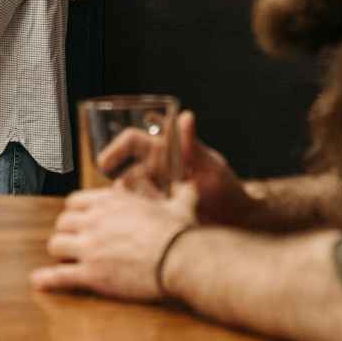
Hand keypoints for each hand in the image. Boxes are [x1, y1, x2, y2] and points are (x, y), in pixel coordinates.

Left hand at [29, 185, 196, 300]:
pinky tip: (39, 281)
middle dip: (66, 233)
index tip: (80, 221)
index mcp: (111, 202)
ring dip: (60, 252)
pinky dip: (48, 279)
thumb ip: (180, 193)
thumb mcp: (181, 205)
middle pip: (62, 223)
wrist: (182, 259)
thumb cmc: (183, 233)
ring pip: (55, 245)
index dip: (76, 213)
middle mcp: (95, 221)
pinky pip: (60, 276)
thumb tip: (190, 185)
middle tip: (74, 243)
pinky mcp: (92, 274)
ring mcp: (90, 247)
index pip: (75, 202)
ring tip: (65, 260)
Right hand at [95, 111, 250, 223]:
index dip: (116, 149)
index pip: (131, 141)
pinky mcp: (155, 212)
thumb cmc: (227, 190)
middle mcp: (154, 169)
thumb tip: (186, 115)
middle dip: (113, 184)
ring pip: (126, 193)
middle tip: (112, 198)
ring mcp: (154, 192)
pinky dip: (133, 216)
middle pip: (122, 168)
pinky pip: (135, 212)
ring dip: (127, 203)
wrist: (236, 224)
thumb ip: (194, 146)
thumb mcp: (210, 167)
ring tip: (143, 214)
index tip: (105, 164)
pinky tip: (144, 225)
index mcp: (164, 151)